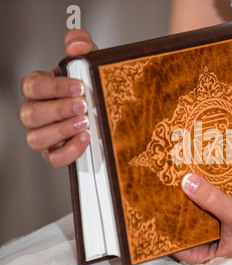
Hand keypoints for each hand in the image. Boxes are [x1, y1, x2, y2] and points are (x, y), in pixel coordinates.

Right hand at [18, 29, 97, 167]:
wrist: (106, 109)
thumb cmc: (90, 87)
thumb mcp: (89, 63)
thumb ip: (82, 47)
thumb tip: (75, 45)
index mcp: (39, 88)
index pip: (32, 86)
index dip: (54, 87)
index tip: (78, 86)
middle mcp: (35, 112)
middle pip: (31, 114)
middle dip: (59, 109)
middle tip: (83, 105)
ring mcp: (43, 134)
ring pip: (36, 138)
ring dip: (62, 130)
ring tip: (85, 123)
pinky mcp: (55, 152)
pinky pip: (54, 158)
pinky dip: (69, 151)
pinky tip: (86, 139)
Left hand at [172, 173, 231, 263]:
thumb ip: (212, 199)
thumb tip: (185, 181)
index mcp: (210, 255)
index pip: (178, 249)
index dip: (165, 234)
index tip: (154, 215)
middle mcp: (212, 248)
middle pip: (186, 234)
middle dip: (177, 217)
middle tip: (164, 197)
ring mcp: (218, 238)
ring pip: (198, 225)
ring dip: (191, 209)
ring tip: (179, 190)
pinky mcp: (225, 228)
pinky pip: (209, 217)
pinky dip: (204, 206)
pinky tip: (201, 191)